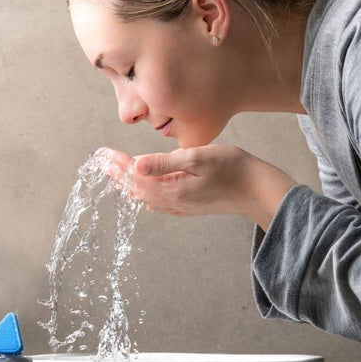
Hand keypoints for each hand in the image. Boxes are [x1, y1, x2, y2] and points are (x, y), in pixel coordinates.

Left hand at [98, 144, 296, 229]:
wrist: (259, 190)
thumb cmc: (233, 168)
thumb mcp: (198, 158)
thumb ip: (165, 163)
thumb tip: (135, 166)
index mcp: (172, 190)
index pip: (135, 178)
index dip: (117, 165)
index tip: (102, 154)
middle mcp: (174, 202)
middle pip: (137, 189)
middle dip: (118, 174)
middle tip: (101, 161)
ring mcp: (183, 207)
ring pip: (147, 197)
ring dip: (130, 184)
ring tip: (116, 173)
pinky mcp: (191, 206)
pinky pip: (160, 203)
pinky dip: (146, 194)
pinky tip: (145, 193)